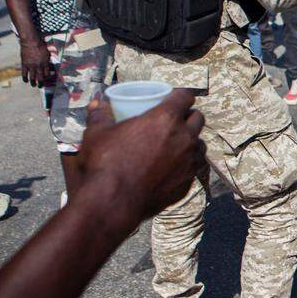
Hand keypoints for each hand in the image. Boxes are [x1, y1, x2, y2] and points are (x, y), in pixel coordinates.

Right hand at [19, 40, 52, 87]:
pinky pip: (24, 73)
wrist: (31, 42)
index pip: (48, 74)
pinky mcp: (24, 64)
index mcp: (46, 63)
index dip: (48, 78)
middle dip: (41, 83)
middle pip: (40, 78)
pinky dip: (25, 78)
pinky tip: (26, 81)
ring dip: (33, 83)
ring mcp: (31, 66)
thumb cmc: (40, 46)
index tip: (48, 81)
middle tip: (40, 86)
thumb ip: (48, 60)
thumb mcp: (47, 53)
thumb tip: (51, 65)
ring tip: (34, 85)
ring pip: (32, 77)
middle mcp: (39, 66)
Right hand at [74, 89, 206, 230]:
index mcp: (166, 118)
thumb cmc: (105, 163)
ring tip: (177, 144)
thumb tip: (97, 103)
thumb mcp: (96, 134)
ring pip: (200, 144)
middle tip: (176, 121)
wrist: (113, 202)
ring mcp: (189, 161)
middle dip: (189, 116)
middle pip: (198, 119)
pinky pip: (193, 168)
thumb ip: (99, 115)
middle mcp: (184, 137)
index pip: (185, 96)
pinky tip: (174, 168)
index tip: (175, 98)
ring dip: (191, 141)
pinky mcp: (188, 182)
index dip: (181, 95)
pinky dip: (187, 165)